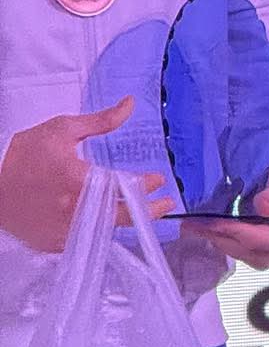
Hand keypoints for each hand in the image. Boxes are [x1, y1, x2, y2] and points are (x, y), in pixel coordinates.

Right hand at [0, 98, 173, 251]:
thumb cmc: (22, 154)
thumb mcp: (61, 130)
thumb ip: (101, 121)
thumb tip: (131, 104)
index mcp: (80, 181)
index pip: (125, 187)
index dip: (146, 184)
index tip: (158, 179)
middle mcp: (75, 210)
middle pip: (122, 216)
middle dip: (149, 211)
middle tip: (167, 205)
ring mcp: (63, 230)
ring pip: (104, 230)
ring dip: (123, 220)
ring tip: (141, 212)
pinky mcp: (51, 242)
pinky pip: (83, 239)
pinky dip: (97, 230)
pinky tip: (107, 221)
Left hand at [192, 161, 268, 269]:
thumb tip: (263, 207)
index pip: (258, 240)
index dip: (234, 232)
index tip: (213, 222)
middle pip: (244, 249)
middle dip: (219, 236)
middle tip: (194, 224)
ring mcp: (267, 256)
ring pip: (237, 252)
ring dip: (216, 239)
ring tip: (196, 226)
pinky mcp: (256, 254)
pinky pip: (235, 250)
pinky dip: (220, 239)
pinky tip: (206, 229)